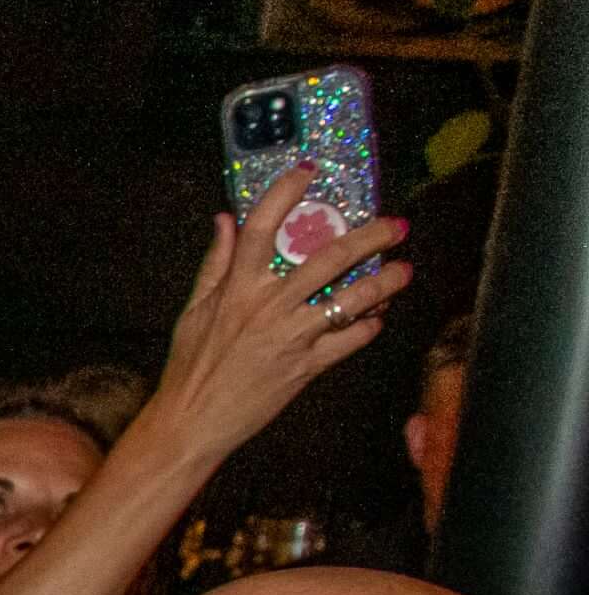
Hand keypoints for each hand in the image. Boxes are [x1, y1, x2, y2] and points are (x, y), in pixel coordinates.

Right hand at [155, 160, 412, 466]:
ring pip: (351, 300)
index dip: (285, 195)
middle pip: (328, 258)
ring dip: (385, 282)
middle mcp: (267, 307)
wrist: (192, 422)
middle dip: (370, 236)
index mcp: (236, 289)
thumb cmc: (191, 367)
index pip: (261, 228)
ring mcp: (290, 337)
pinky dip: (369, 326)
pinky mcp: (305, 367)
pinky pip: (351, 340)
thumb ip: (215, 264)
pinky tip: (375, 318)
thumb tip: (225, 220)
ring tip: (403, 272)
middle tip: (394, 226)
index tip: (308, 172)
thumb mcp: (194, 311)